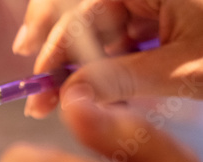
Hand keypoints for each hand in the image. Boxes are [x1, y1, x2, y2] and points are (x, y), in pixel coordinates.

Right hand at [13, 0, 202, 117]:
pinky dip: (109, 55)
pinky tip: (97, 77)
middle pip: (85, 11)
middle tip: (37, 79)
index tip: (38, 88)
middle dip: (59, 47)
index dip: (55, 54)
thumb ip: (117, 79)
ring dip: (81, 55)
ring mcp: (155, 0)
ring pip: (103, 22)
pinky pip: (126, 30)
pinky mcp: (166, 12)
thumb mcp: (181, 70)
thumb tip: (68, 93)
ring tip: (58, 83)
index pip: (82, 15)